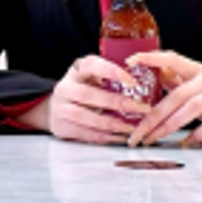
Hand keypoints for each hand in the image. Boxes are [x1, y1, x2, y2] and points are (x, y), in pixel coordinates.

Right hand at [17, 56, 151, 145]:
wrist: (56, 106)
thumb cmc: (82, 88)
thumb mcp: (92, 77)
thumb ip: (110, 78)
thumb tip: (145, 80)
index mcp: (76, 70)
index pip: (92, 65)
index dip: (112, 72)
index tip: (132, 81)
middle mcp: (65, 88)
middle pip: (89, 95)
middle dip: (117, 103)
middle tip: (140, 108)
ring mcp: (61, 108)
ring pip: (85, 117)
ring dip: (111, 124)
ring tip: (131, 127)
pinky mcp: (61, 126)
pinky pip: (85, 133)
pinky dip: (104, 137)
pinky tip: (119, 136)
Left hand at [123, 51, 201, 146]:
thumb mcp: (194, 89)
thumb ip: (173, 84)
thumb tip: (145, 82)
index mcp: (196, 70)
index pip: (172, 58)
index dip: (152, 58)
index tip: (130, 61)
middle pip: (177, 94)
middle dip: (154, 115)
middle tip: (138, 132)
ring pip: (193, 107)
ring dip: (171, 125)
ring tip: (156, 138)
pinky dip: (197, 134)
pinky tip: (186, 143)